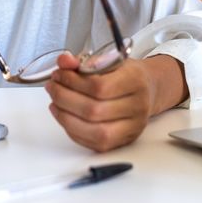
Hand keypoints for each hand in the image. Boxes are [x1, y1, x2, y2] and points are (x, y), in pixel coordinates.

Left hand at [44, 53, 186, 151]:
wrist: (148, 90)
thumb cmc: (125, 74)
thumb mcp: (108, 59)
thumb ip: (83, 61)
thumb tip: (63, 61)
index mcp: (135, 81)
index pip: (99, 86)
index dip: (73, 82)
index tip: (59, 74)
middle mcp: (137, 106)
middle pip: (94, 110)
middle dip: (64, 98)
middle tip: (52, 87)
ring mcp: (132, 127)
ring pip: (93, 131)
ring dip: (66, 117)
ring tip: (55, 102)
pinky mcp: (123, 141)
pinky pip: (93, 143)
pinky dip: (73, 130)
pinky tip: (64, 115)